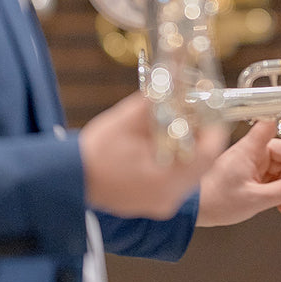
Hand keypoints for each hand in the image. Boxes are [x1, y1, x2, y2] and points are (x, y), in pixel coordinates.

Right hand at [78, 92, 229, 219]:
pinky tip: (163, 145)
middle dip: (201, 136)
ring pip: (190, 173)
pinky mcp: (153, 204)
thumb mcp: (126, 120)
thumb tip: (176, 77)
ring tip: (178, 125)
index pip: (208, 154)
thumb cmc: (92, 153)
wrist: (66, 182)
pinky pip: (176, 181)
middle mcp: (169, 198)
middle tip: (196, 113)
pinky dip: (176, 162)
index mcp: (166, 180)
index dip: (214, 128)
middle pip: (202, 164)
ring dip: (189, 148)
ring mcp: (162, 204)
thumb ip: (156, 100)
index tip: (211, 109)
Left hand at [196, 120, 280, 226]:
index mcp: (250, 149)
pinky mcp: (249, 172)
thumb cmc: (215, 200)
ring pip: (280, 166)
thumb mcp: (255, 199)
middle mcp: (251, 151)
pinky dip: (279, 188)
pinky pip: (271, 176)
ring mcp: (250, 161)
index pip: (273, 126)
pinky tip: (280, 203)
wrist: (195, 209)